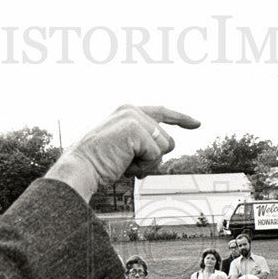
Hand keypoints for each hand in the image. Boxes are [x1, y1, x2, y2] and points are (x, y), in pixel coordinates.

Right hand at [45, 105, 199, 201]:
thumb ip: (144, 142)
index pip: (161, 112)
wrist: (80, 168)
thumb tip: (168, 146)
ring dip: (148, 164)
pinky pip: (156, 155)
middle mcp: (132, 110)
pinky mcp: (136, 130)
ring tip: (124, 163)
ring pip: (165, 147)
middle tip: (128, 164)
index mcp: (127, 111)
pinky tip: (125, 164)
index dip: (181, 119)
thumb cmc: (99, 163)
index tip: (197, 124)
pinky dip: (143, 166)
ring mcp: (134, 118)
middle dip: (153, 159)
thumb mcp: (124, 148)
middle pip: (167, 140)